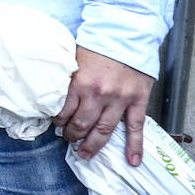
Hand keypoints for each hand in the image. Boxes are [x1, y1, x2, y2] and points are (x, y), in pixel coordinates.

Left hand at [53, 46, 154, 164]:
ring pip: (104, 130)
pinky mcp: (137, 101)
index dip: (58, 121)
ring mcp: (119, 99)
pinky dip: (135, 146)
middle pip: (81, 124)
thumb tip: (58, 96)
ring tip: (86, 153)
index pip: (63, 111)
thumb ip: (69, 79)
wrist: (127, 33)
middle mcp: (98, 94)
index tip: (57, 124)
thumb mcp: (75, 58)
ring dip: (93, 144)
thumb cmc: (99, 44)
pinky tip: (133, 160)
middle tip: (69, 140)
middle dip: (72, 135)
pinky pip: (136, 128)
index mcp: (79, 83)